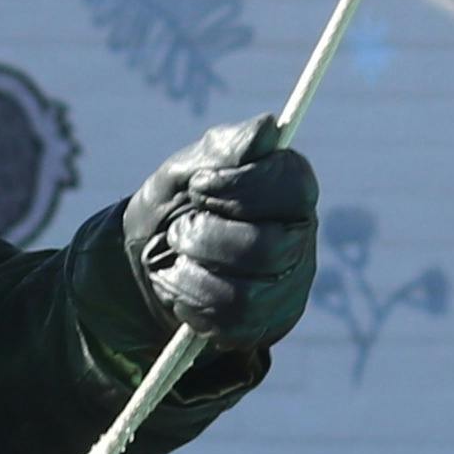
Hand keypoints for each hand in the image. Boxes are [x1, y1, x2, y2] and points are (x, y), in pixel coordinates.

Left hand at [74, 117, 320, 366]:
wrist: (151, 260)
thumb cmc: (179, 205)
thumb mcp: (188, 169)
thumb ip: (224, 150)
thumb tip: (268, 128)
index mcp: (293, 189)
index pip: (291, 186)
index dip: (239, 188)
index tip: (198, 186)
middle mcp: (301, 238)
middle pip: (265, 248)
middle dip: (205, 239)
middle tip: (176, 230)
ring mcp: (289, 286)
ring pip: (247, 294)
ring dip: (192, 276)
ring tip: (172, 259)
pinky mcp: (267, 323)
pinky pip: (231, 325)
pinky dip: (191, 304)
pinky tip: (179, 286)